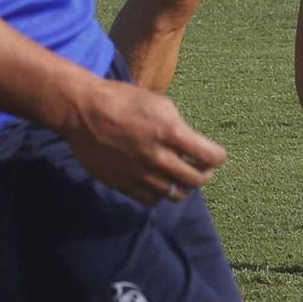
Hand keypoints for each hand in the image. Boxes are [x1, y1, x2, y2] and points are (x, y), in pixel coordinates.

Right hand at [65, 78, 226, 205]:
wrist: (83, 112)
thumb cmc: (122, 100)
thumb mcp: (159, 103)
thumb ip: (179, 127)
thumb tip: (192, 145)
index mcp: (170, 132)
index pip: (211, 156)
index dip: (218, 157)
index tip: (217, 155)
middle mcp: (158, 157)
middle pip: (196, 180)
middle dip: (204, 173)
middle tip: (202, 168)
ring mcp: (141, 175)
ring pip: (176, 193)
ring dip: (183, 185)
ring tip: (181, 176)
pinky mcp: (124, 185)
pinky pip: (153, 200)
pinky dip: (161, 193)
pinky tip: (160, 182)